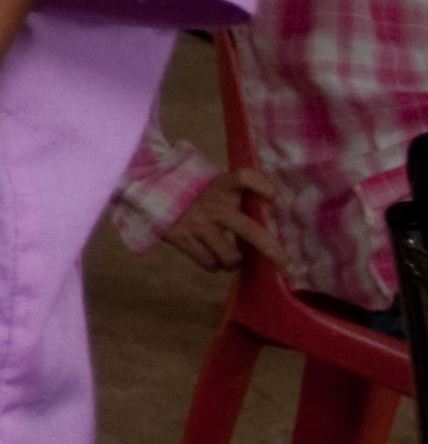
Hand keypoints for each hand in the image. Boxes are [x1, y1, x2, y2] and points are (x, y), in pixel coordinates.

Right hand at [160, 166, 282, 273]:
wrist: (155, 194)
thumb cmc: (200, 196)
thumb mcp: (220, 187)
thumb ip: (246, 195)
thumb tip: (280, 212)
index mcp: (223, 185)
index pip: (245, 177)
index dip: (265, 188)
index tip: (282, 204)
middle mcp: (213, 205)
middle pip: (249, 230)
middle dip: (272, 251)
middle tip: (288, 266)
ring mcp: (197, 223)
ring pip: (230, 256)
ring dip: (234, 261)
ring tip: (230, 256)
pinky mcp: (182, 238)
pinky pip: (209, 263)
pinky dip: (214, 264)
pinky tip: (211, 256)